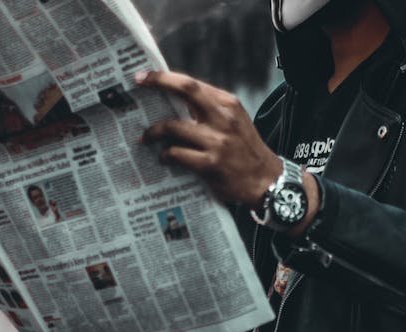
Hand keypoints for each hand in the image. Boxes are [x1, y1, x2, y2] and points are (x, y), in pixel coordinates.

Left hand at [138, 71, 281, 206]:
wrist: (266, 181)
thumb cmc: (246, 151)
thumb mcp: (235, 122)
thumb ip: (210, 111)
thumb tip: (175, 103)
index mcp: (227, 104)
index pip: (192, 83)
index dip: (165, 78)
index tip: (145, 76)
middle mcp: (223, 118)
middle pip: (186, 90)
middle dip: (158, 82)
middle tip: (139, 83)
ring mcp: (217, 141)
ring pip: (173, 126)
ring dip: (153, 132)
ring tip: (146, 138)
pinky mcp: (210, 163)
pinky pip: (176, 154)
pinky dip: (165, 155)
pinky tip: (164, 158)